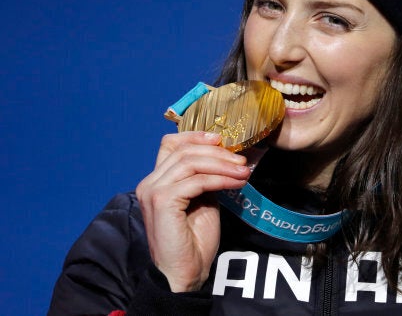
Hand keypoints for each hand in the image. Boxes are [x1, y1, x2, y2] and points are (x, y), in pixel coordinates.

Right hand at [136, 131, 250, 291]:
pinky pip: (196, 181)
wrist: (184, 273)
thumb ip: (205, 178)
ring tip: (243, 171)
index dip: (195, 136)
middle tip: (241, 160)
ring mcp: (153, 191)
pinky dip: (220, 179)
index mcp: (156, 181)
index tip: (221, 139)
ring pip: (191, 162)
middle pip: (184, 151)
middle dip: (217, 152)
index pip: (170, 144)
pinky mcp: (163, 202)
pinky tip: (236, 183)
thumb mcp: (202, 200)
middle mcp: (149, 183)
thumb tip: (225, 158)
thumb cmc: (193, 241)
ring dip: (222, 164)